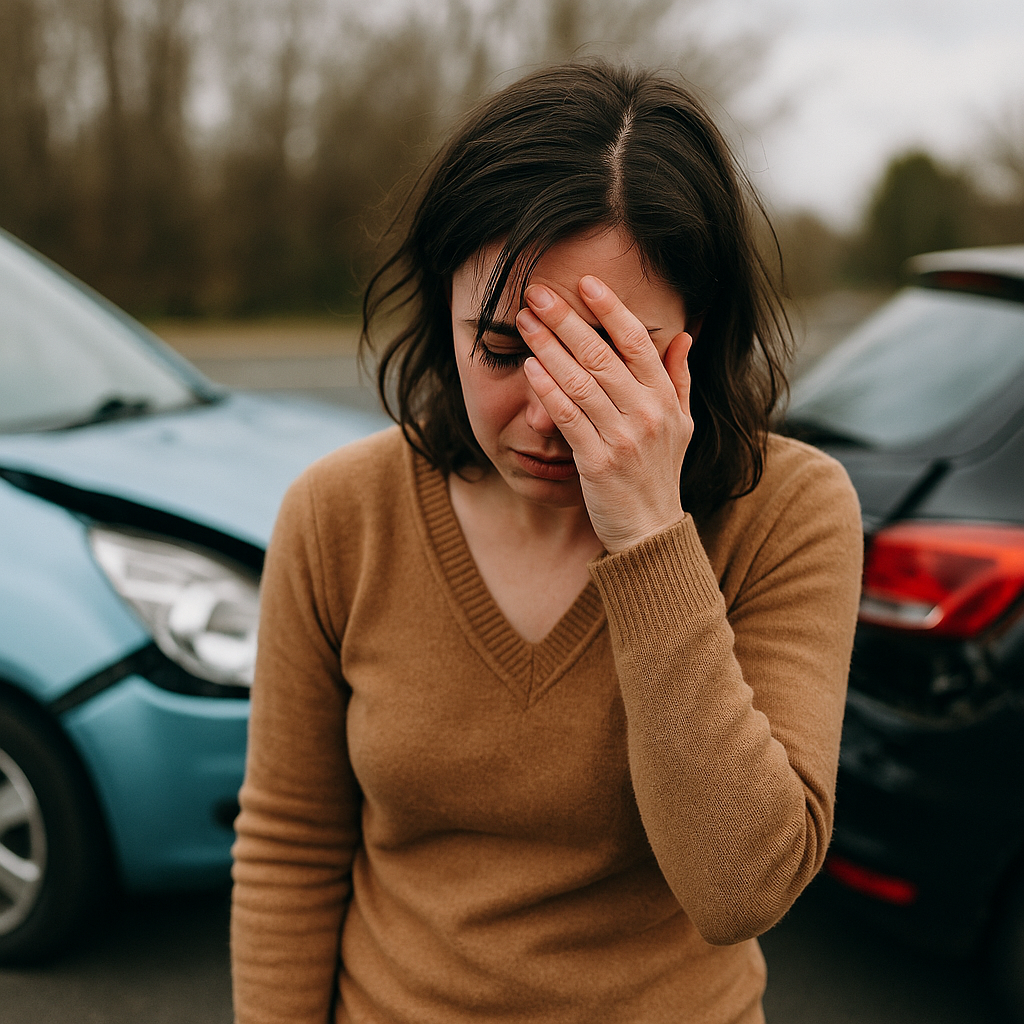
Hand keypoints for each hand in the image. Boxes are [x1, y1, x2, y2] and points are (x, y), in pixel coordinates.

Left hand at [515, 275, 692, 553]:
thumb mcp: (682, 425)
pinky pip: (568, 417)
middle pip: (602, 355)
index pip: (638, 343)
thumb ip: (679, 380)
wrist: (650, 531)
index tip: (585, 283)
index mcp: (665, 400)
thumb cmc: (659, 475)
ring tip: (525, 322)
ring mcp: (622, 439)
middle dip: (566, 320)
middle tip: (537, 294)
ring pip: (580, 381)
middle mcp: (647, 414)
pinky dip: (548, 390)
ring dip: (549, 347)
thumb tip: (683, 336)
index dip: (611, 309)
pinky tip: (530, 367)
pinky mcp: (597, 463)